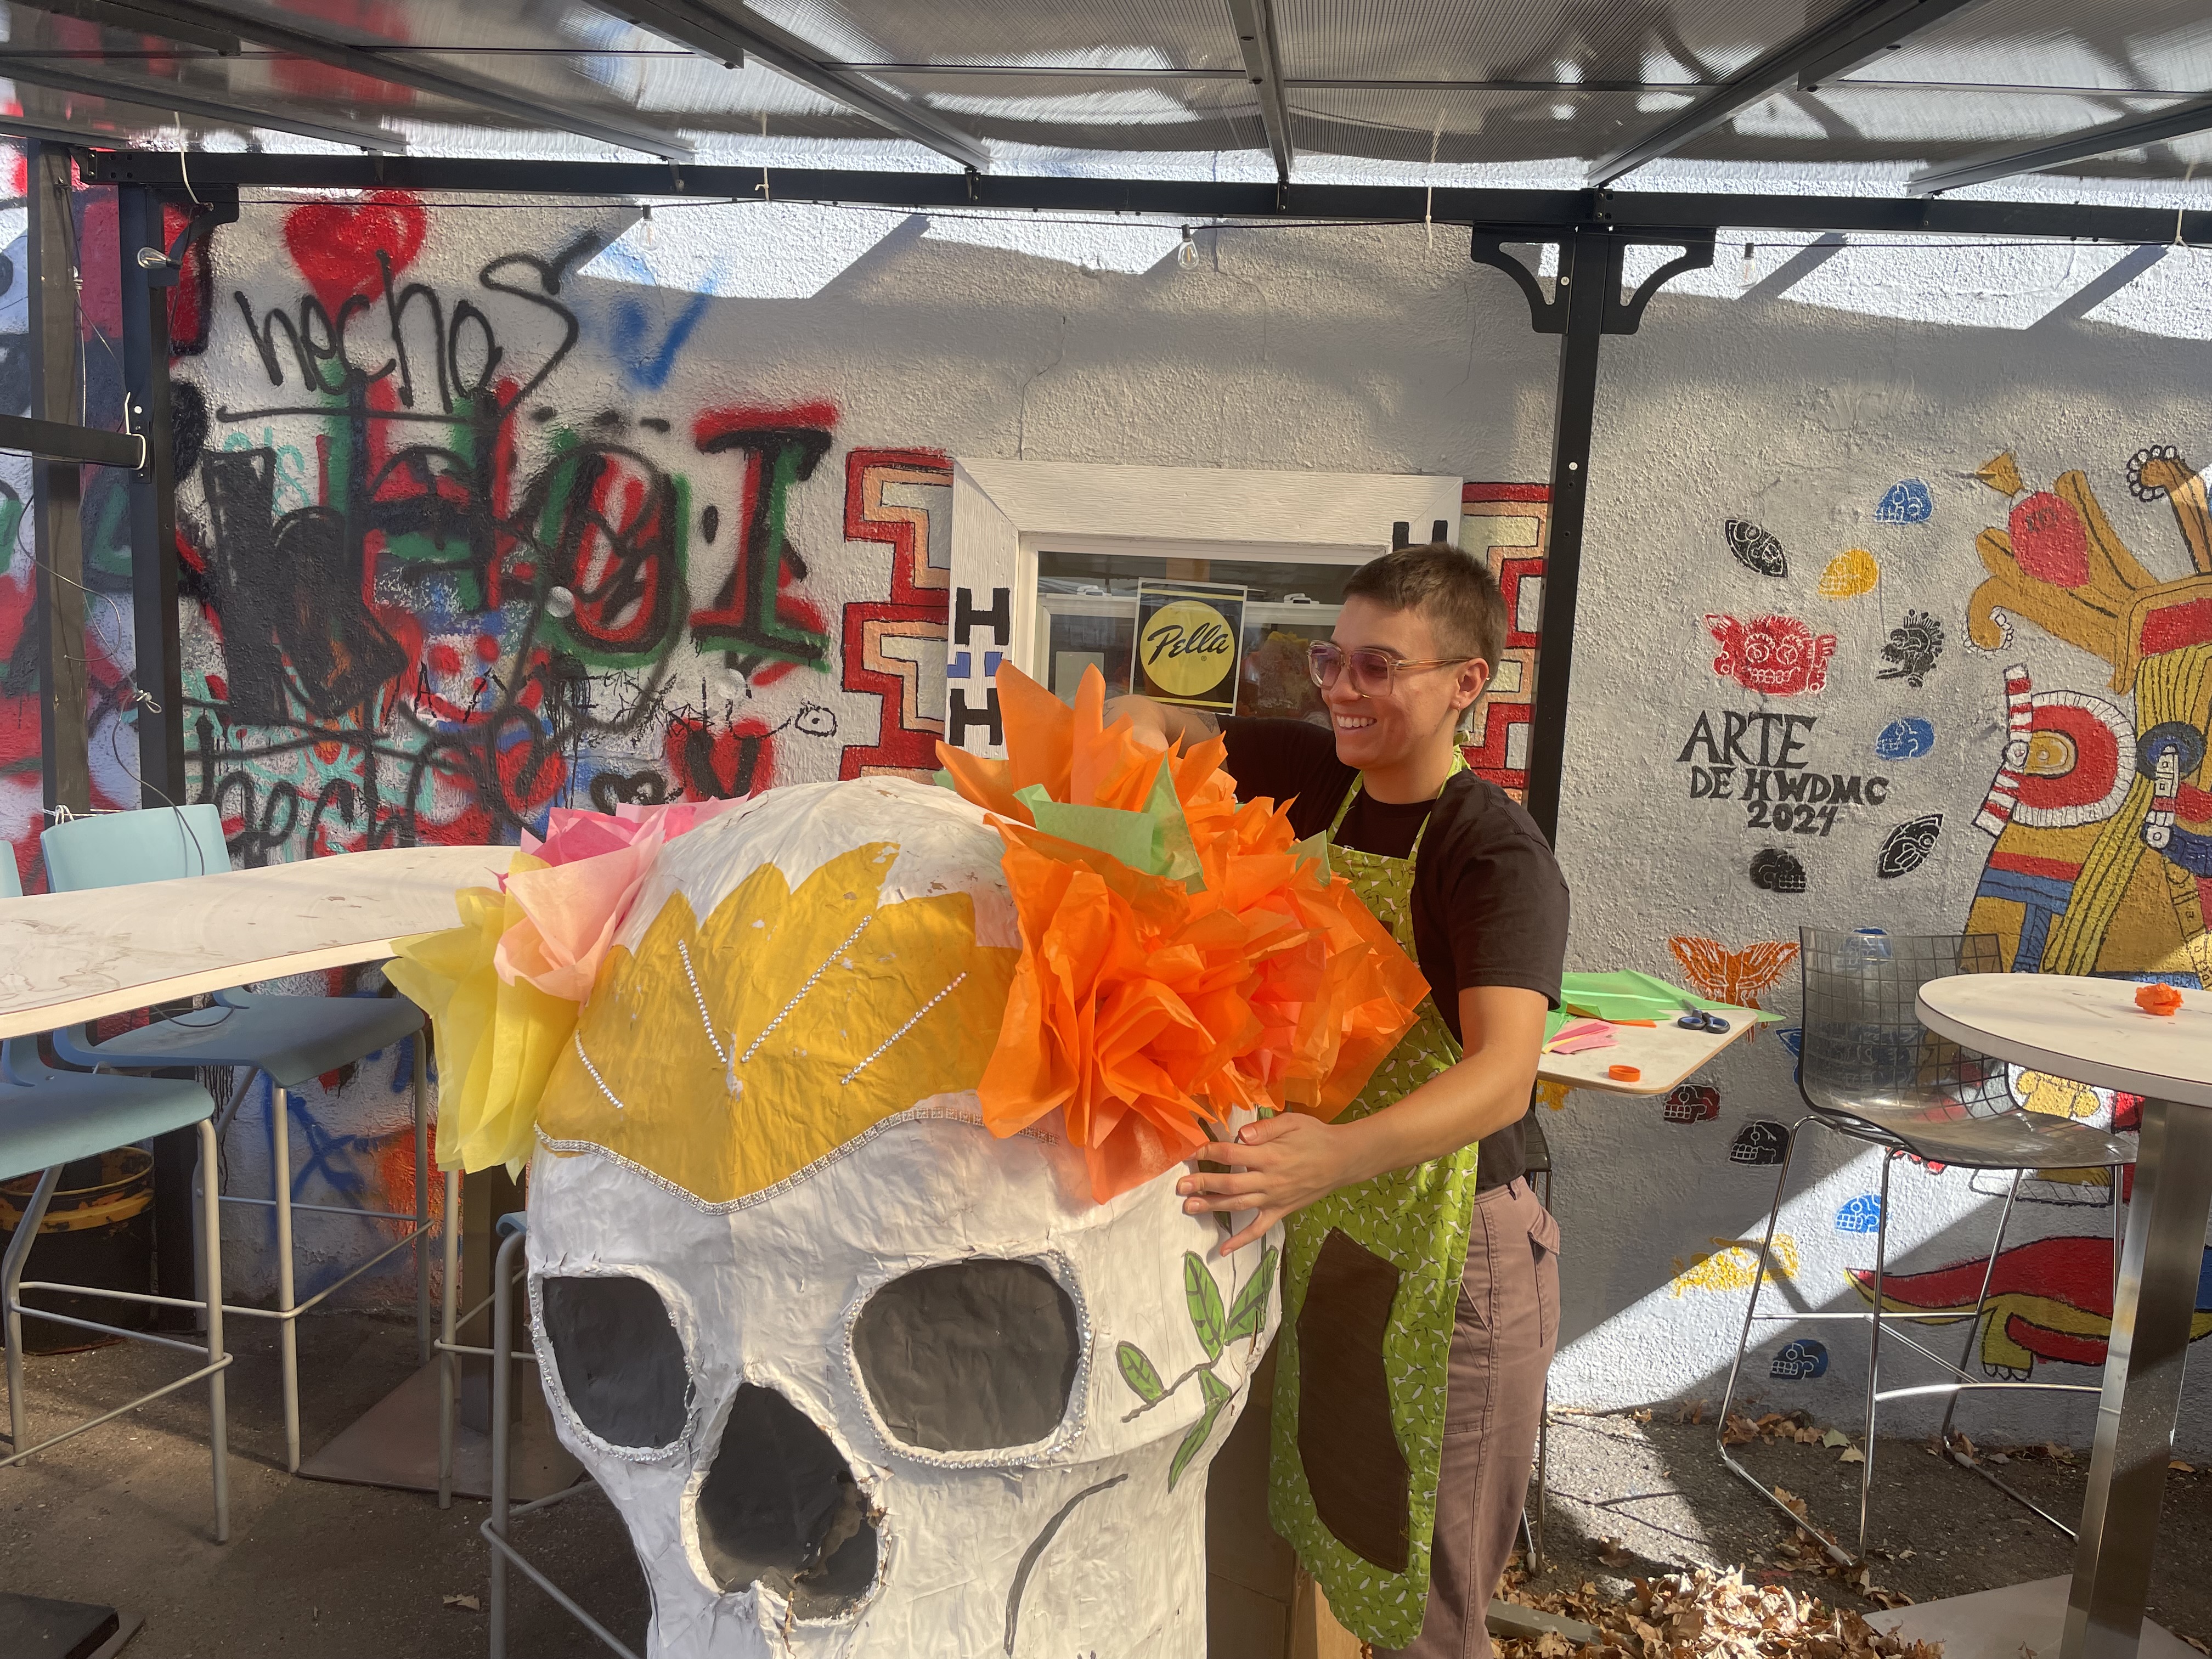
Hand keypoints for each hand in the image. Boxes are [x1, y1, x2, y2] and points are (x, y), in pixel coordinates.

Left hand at [1176, 1112, 1359, 1253]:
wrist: (1343, 1159)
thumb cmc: (1315, 1136)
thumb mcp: (1293, 1122)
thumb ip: (1264, 1128)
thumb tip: (1240, 1134)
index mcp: (1269, 1155)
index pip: (1232, 1153)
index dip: (1209, 1151)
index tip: (1192, 1151)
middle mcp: (1269, 1180)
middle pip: (1229, 1183)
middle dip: (1202, 1183)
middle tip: (1180, 1186)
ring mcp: (1274, 1198)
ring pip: (1237, 1205)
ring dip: (1212, 1207)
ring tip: (1188, 1208)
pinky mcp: (1280, 1211)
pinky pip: (1258, 1229)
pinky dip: (1240, 1241)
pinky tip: (1223, 1250)